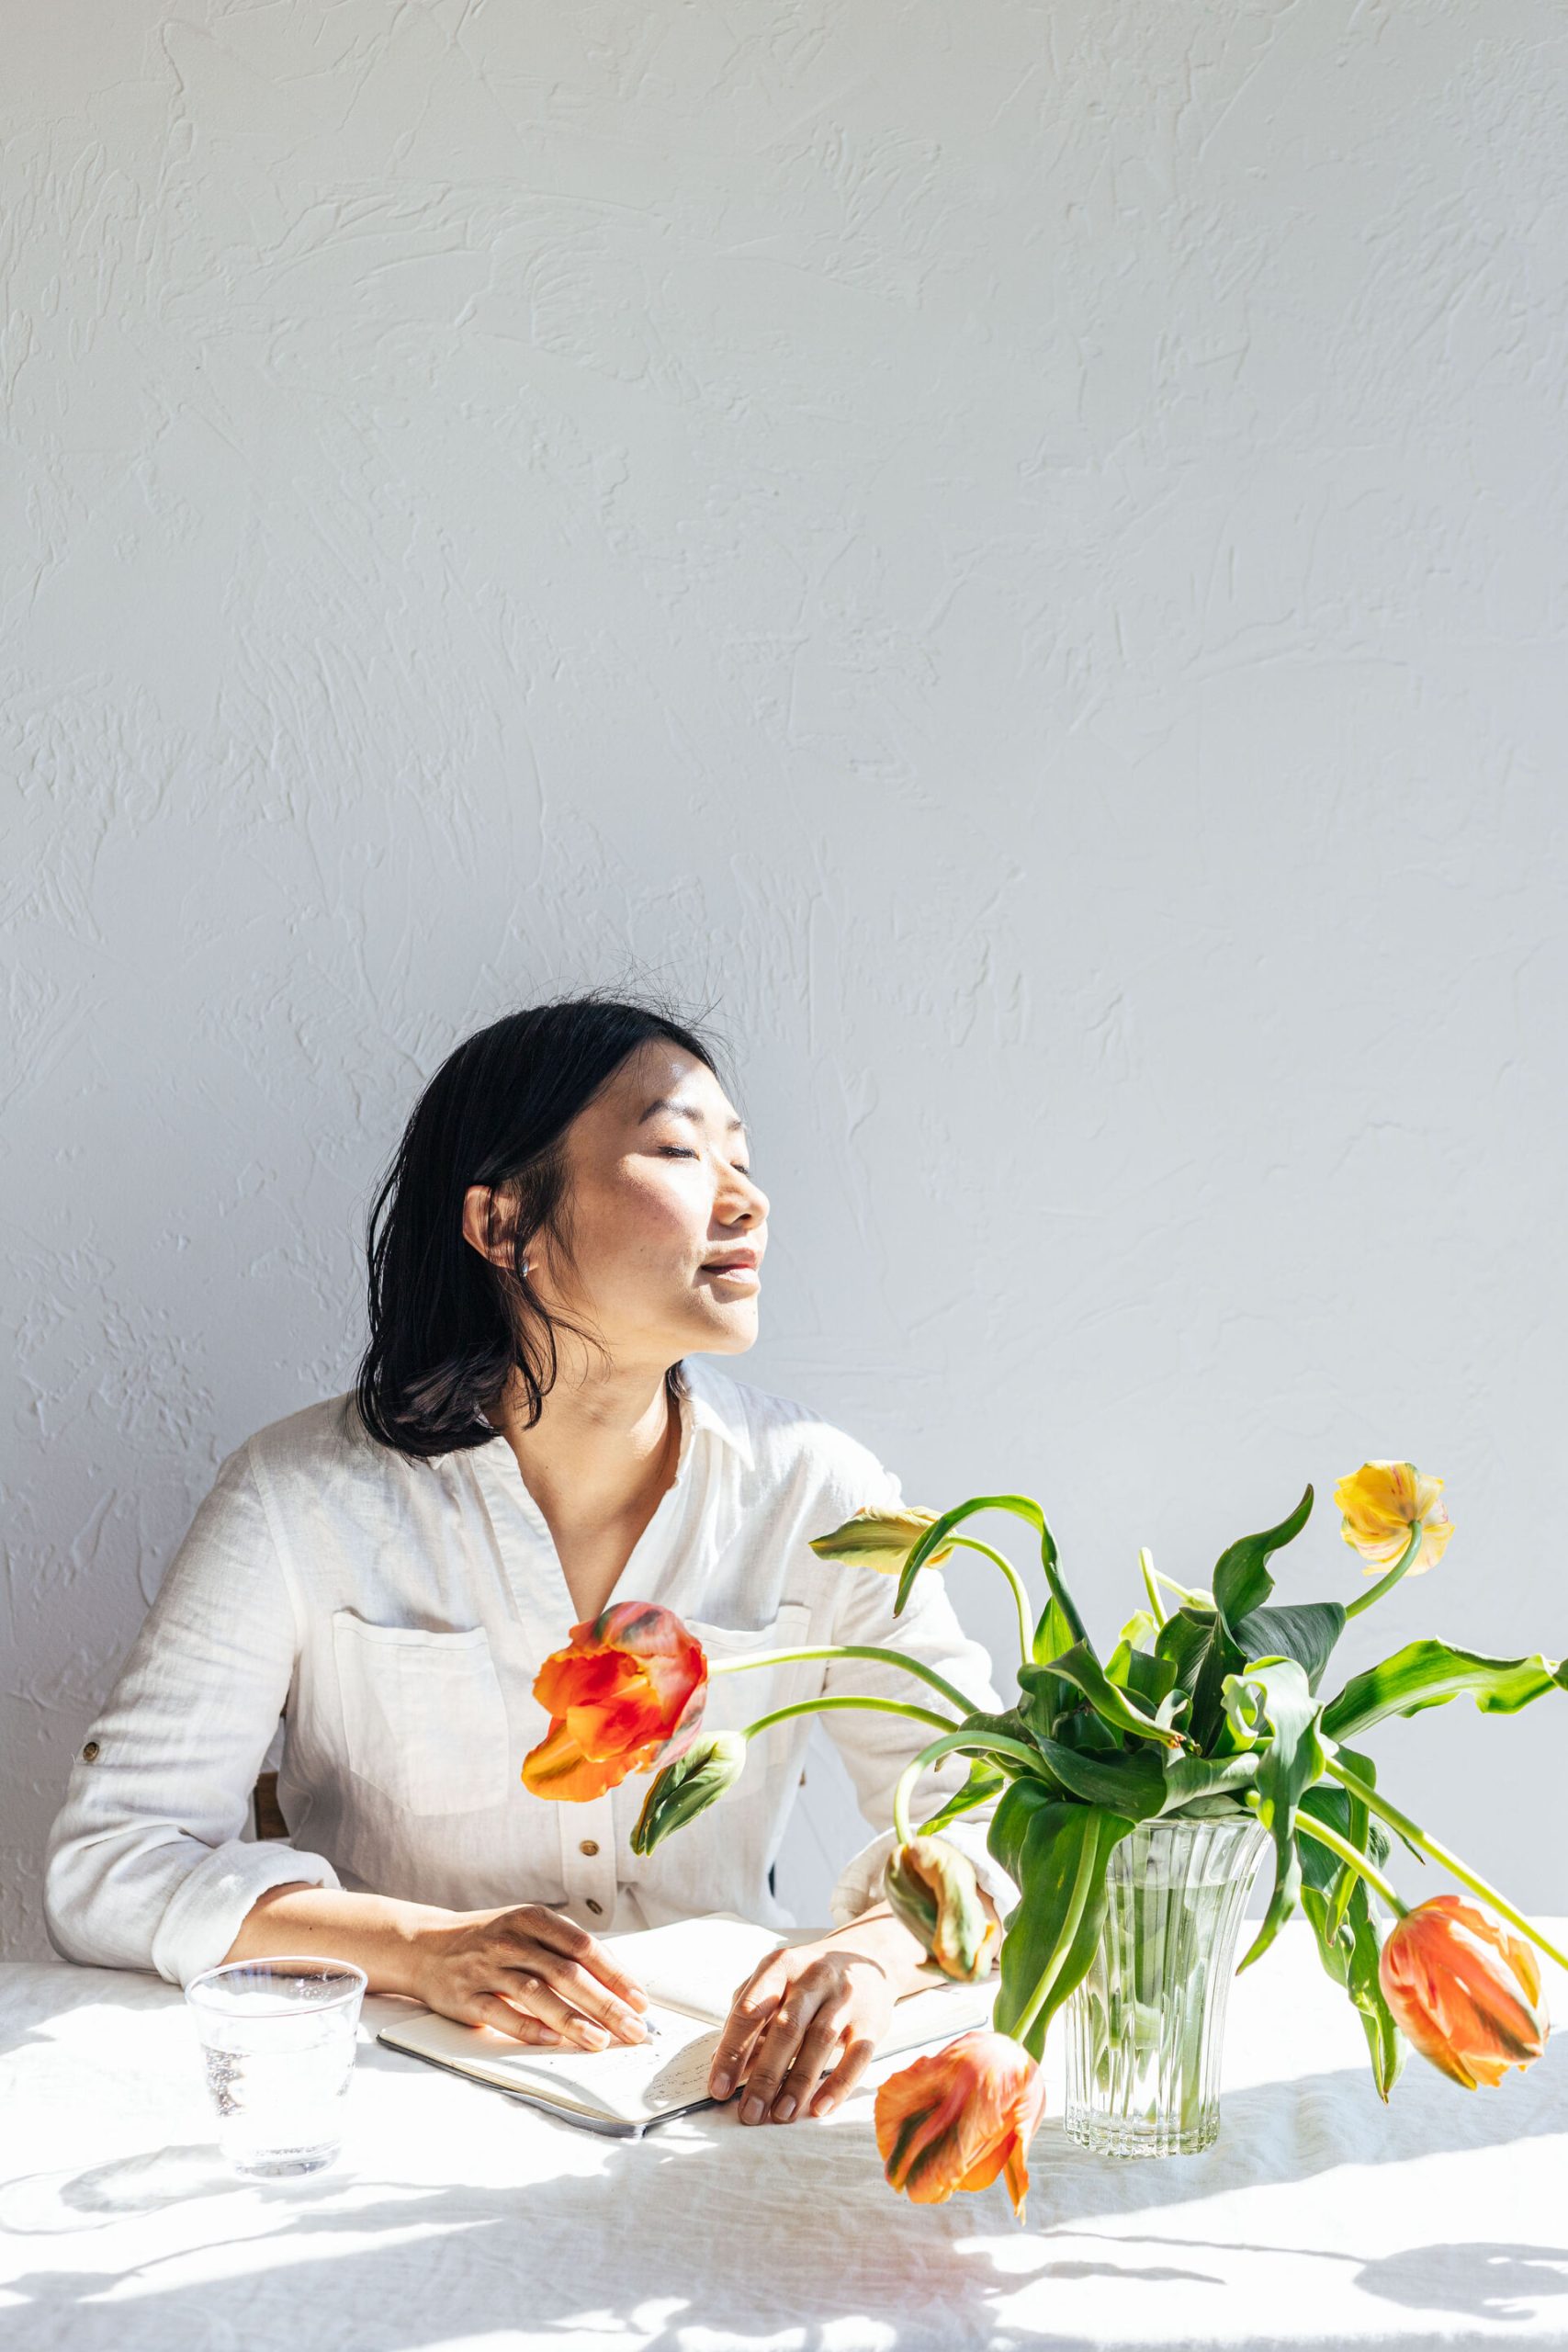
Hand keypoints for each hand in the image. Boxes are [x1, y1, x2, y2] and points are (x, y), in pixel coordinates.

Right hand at [411, 1902, 650, 2049]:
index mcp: (532, 1919)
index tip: (640, 2001)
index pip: (584, 1946)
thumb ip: (564, 1949)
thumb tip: (616, 1984)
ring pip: (538, 1995)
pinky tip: (553, 2041)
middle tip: (633, 2030)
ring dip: (573, 2020)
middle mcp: (512, 1940)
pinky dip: (530, 2028)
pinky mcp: (466, 1998)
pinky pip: (502, 2015)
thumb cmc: (489, 1940)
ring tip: (600, 2041)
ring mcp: (487, 1969)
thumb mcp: (526, 1929)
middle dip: (606, 2004)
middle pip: (567, 1973)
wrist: (425, 1945)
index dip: (616, 1975)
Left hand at [706, 1937, 901, 2125]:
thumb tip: (722, 2062)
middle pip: (786, 2028)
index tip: (719, 2088)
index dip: (732, 2050)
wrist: (868, 1955)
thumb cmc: (808, 1978)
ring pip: (820, 2041)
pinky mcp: (872, 2020)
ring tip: (780, 2115)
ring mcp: (845, 1997)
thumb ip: (750, 2017)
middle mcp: (813, 1977)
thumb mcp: (776, 1983)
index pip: (750, 2009)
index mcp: (780, 1966)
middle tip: (749, 2112)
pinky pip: (857, 2055)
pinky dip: (838, 2084)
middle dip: (765, 2075)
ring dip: (798, 2082)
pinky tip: (820, 2107)